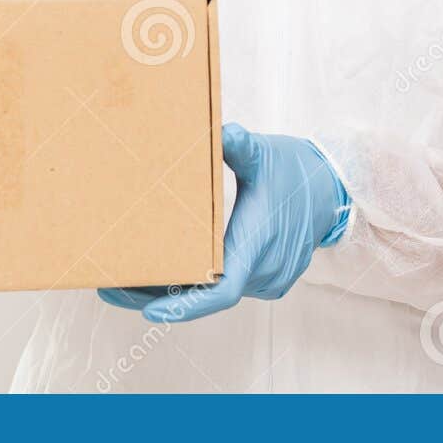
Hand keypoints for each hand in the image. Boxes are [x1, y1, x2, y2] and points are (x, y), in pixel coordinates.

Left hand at [98, 122, 349, 322]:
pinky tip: (162, 274)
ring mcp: (268, 280)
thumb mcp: (265, 153)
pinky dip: (196, 285)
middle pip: (207, 295)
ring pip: (214, 293)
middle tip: (110, 286)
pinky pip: (226, 288)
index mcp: (260, 241)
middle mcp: (265, 270)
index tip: (151, 309)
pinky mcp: (266, 281)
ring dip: (175, 290)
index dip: (186, 305)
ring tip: (123, 282)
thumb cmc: (293, 170)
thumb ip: (242, 147)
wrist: (331, 190)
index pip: (222, 290)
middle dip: (159, 294)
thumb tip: (224, 132)